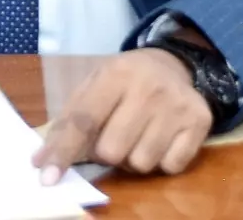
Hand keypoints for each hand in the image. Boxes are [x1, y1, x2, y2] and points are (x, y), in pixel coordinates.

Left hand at [32, 48, 212, 182]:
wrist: (173, 64)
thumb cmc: (124, 81)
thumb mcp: (93, 86)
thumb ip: (68, 121)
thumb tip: (42, 162)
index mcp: (115, 74)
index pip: (83, 121)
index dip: (63, 152)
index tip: (47, 178)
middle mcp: (149, 87)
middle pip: (112, 151)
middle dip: (106, 152)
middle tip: (113, 134)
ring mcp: (177, 105)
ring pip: (141, 164)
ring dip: (133, 158)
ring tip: (137, 134)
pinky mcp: (200, 121)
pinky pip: (170, 166)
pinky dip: (161, 160)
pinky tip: (161, 137)